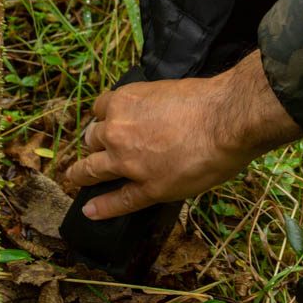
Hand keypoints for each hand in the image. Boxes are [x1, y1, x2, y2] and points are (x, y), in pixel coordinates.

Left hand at [65, 51, 302, 218]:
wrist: (226, 121)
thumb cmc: (206, 101)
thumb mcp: (167, 90)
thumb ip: (152, 106)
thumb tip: (154, 117)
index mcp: (124, 102)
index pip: (100, 109)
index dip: (104, 117)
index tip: (106, 122)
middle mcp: (117, 131)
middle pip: (92, 138)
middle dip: (95, 143)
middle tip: (99, 149)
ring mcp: (128, 162)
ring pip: (93, 169)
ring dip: (82, 173)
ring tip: (76, 177)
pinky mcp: (146, 188)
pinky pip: (118, 200)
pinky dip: (102, 207)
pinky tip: (90, 211)